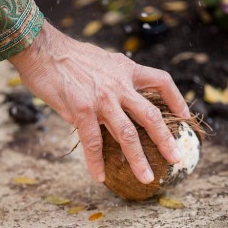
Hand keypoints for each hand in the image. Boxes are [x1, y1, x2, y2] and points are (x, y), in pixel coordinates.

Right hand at [9, 21, 189, 183]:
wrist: (42, 49)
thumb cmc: (67, 56)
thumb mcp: (101, 60)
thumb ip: (114, 77)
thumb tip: (118, 94)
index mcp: (126, 70)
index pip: (161, 82)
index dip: (177, 99)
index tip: (185, 115)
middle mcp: (119, 85)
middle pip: (151, 116)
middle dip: (165, 139)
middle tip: (176, 158)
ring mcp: (102, 99)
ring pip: (127, 134)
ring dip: (138, 159)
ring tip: (147, 178)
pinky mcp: (81, 110)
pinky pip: (92, 142)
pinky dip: (96, 162)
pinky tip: (99, 176)